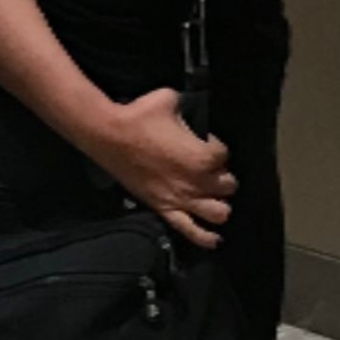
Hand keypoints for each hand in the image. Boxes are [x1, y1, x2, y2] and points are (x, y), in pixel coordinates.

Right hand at [88, 87, 236, 248]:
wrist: (110, 135)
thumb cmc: (140, 116)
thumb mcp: (171, 99)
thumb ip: (189, 106)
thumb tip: (192, 108)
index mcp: (202, 155)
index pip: (225, 155)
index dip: (218, 146)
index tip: (207, 141)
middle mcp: (197, 181)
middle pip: (228, 186)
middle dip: (224, 176)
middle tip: (212, 167)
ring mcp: (182, 199)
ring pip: (218, 212)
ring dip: (220, 204)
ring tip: (215, 197)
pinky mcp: (165, 209)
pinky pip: (191, 231)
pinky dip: (205, 238)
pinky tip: (214, 240)